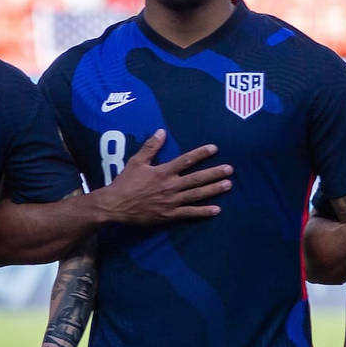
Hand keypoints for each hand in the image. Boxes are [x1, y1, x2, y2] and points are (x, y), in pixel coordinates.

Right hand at [96, 130, 229, 224]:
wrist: (115, 206)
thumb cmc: (125, 183)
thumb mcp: (135, 162)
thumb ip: (150, 147)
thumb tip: (161, 132)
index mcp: (162, 172)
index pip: (186, 160)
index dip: (201, 154)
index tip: (214, 148)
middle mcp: (170, 186)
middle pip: (197, 178)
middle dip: (215, 173)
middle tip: (230, 169)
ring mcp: (171, 201)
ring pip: (197, 194)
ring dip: (214, 190)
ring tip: (228, 185)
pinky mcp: (169, 215)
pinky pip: (189, 213)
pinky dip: (203, 212)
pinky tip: (217, 210)